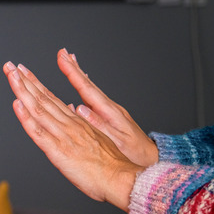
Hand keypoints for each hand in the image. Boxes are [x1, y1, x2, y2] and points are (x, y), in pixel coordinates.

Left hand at [3, 60, 143, 211]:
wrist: (121, 178)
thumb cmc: (111, 165)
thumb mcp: (98, 139)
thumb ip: (84, 125)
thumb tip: (75, 111)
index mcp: (77, 122)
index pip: (51, 98)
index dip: (36, 84)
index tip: (24, 72)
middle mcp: (69, 124)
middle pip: (42, 98)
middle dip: (25, 80)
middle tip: (10, 66)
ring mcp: (63, 135)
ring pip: (38, 108)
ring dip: (22, 90)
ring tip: (11, 74)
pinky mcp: (58, 150)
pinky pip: (38, 131)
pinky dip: (26, 117)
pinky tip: (17, 104)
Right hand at [56, 49, 157, 167]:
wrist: (150, 160)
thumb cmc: (134, 154)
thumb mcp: (116, 142)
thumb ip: (97, 124)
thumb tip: (78, 108)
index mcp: (110, 112)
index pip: (87, 88)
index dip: (73, 73)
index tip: (63, 58)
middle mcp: (109, 108)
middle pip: (88, 84)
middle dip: (74, 68)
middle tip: (63, 52)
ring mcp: (110, 112)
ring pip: (90, 90)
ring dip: (79, 75)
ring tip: (69, 62)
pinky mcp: (109, 118)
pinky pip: (93, 98)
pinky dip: (85, 88)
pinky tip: (80, 86)